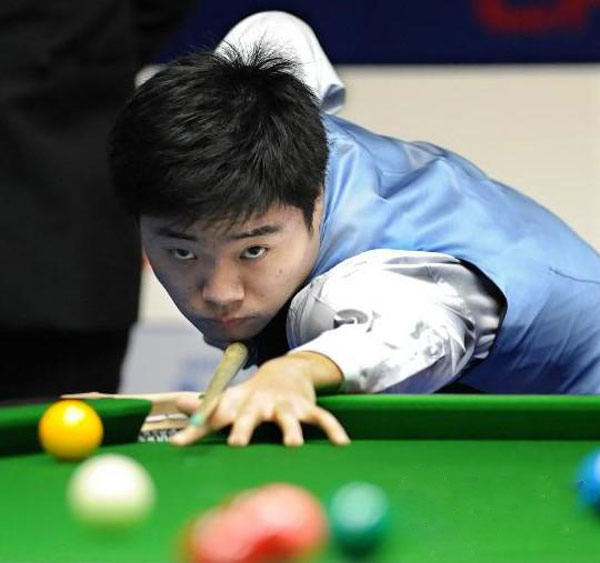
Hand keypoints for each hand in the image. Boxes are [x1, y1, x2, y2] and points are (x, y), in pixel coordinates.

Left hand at [170, 354, 349, 446]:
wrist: (284, 371)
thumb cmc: (250, 395)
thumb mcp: (227, 401)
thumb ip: (205, 412)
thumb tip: (176, 414)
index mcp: (238, 405)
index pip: (213, 417)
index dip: (196, 428)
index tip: (179, 443)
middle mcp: (260, 404)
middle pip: (250, 417)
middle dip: (244, 429)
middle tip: (237, 444)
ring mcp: (285, 405)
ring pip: (288, 418)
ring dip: (290, 430)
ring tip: (293, 445)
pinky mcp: (306, 407)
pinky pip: (322, 418)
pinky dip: (332, 430)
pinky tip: (342, 444)